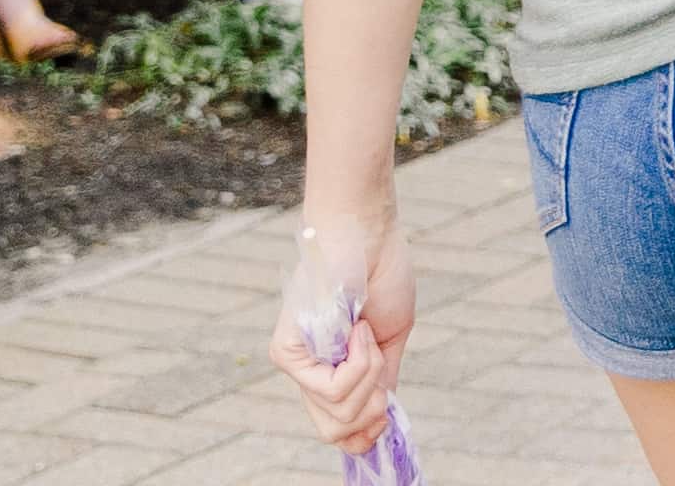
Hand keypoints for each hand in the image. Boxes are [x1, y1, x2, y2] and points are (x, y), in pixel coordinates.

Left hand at [271, 215, 416, 450]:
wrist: (369, 238)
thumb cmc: (382, 276)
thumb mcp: (389, 340)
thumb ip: (380, 382)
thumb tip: (379, 425)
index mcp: (331, 370)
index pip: (336, 430)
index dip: (363, 437)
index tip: (383, 424)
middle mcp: (307, 373)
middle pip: (335, 431)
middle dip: (369, 410)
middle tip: (380, 366)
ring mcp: (294, 363)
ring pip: (336, 412)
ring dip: (368, 376)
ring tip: (366, 333)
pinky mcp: (285, 352)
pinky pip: (329, 389)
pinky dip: (358, 362)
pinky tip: (357, 329)